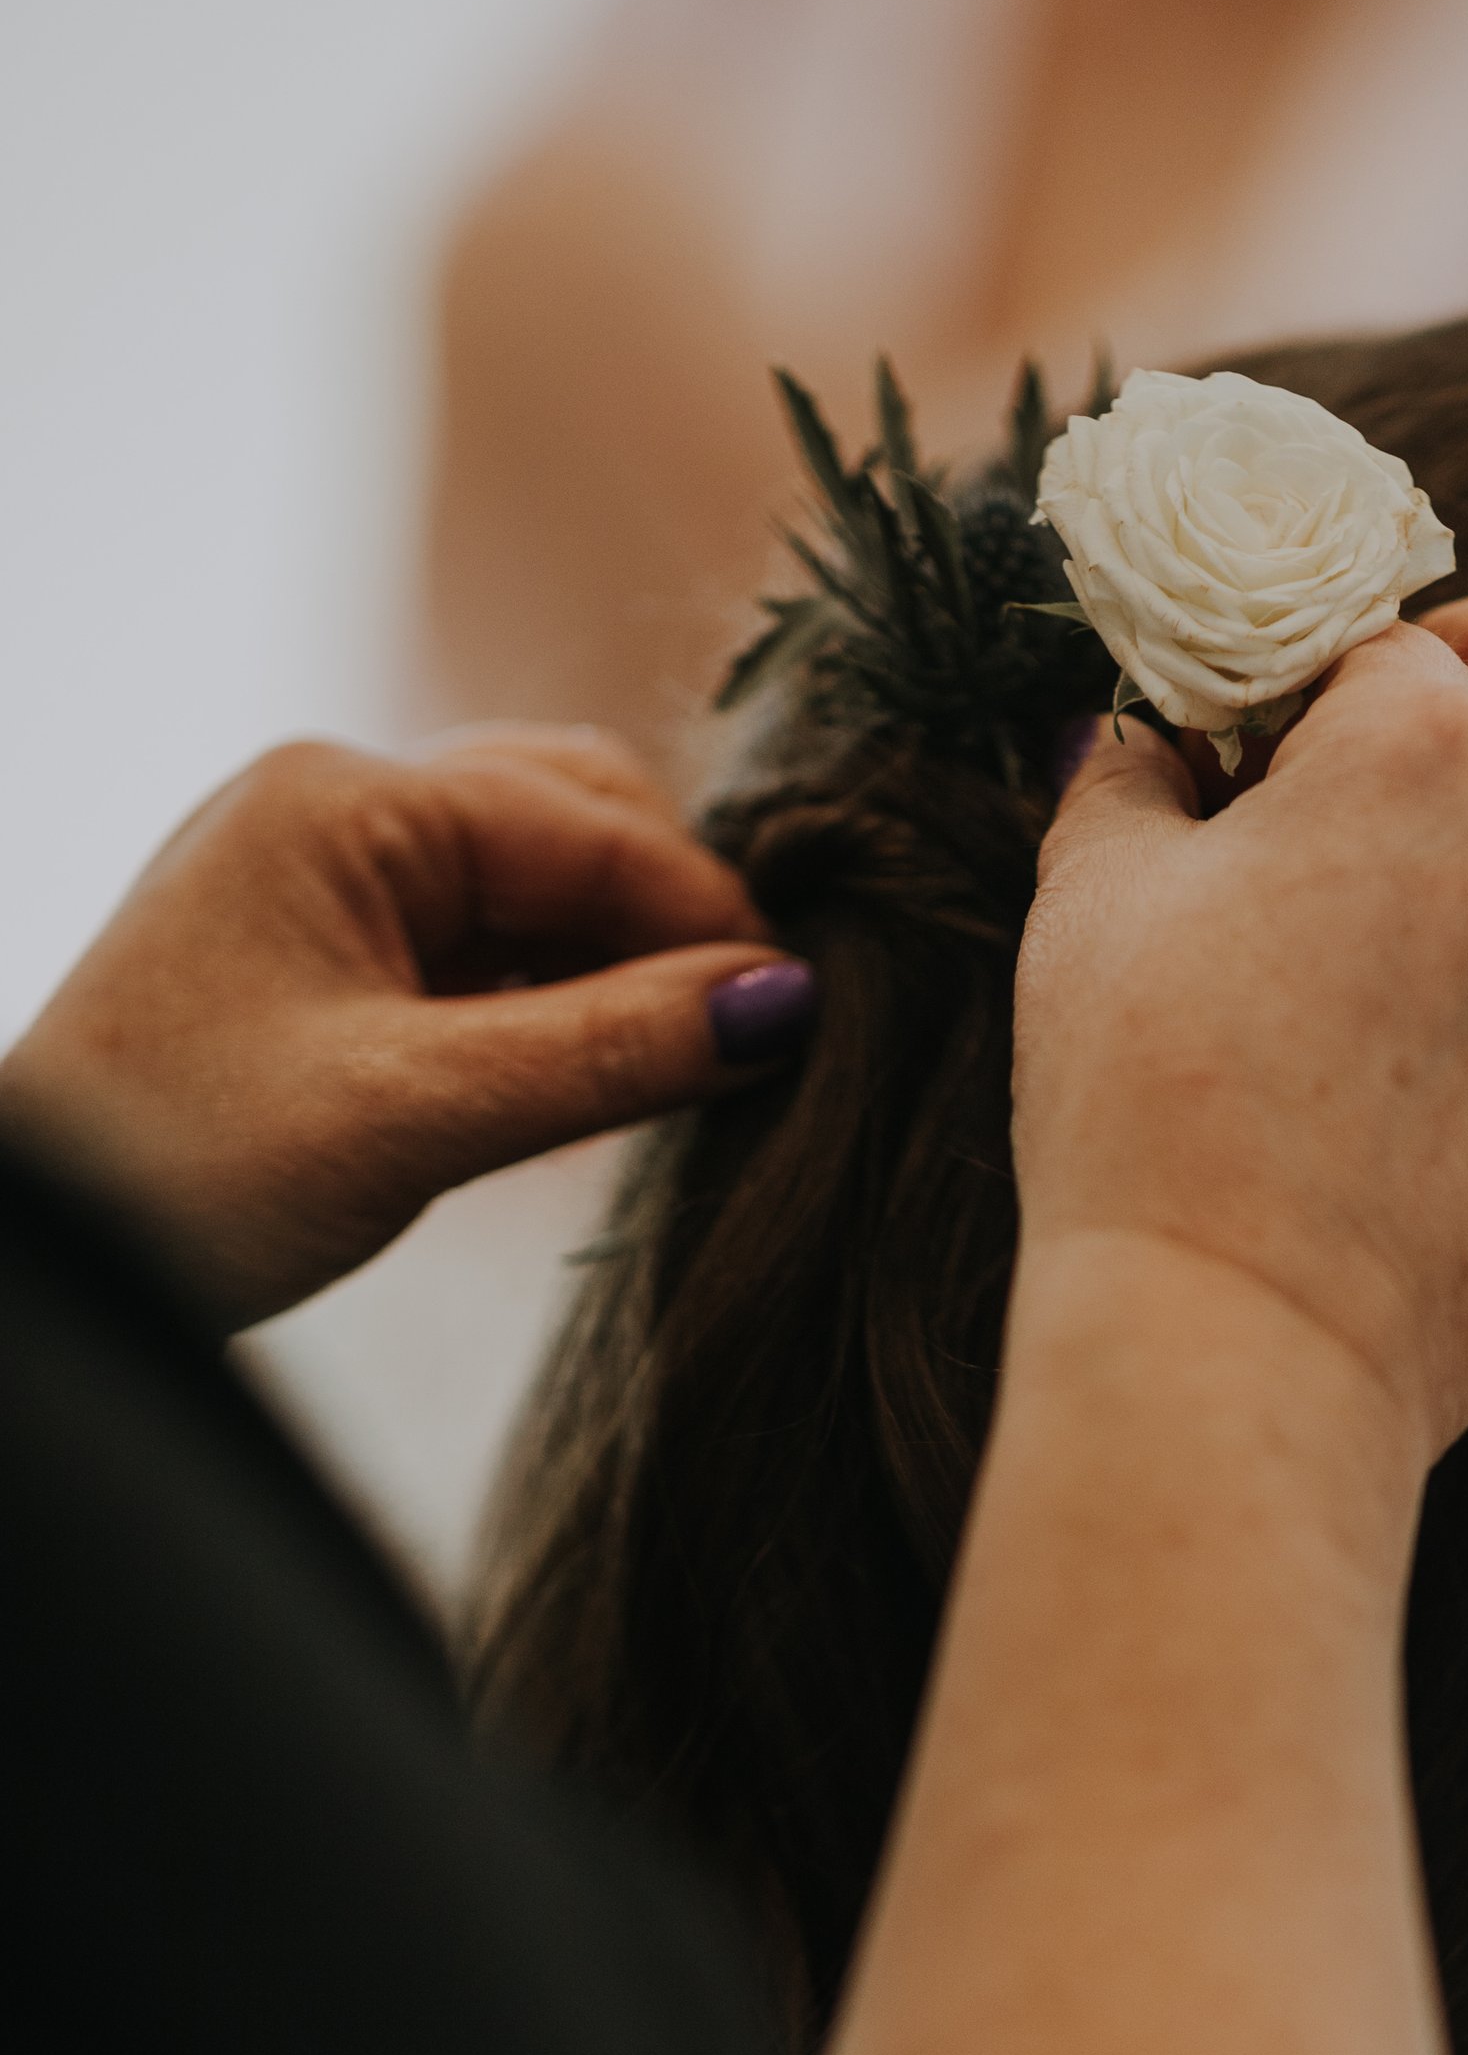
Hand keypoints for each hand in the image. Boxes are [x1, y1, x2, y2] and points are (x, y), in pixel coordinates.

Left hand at [0, 727, 797, 1324]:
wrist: (34, 1253)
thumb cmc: (183, 1170)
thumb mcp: (417, 1116)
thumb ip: (610, 1051)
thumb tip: (785, 1004)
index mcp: (344, 802)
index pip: (591, 823)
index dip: (710, 917)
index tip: (803, 1018)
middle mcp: (335, 809)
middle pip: (574, 818)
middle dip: (668, 921)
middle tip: (744, 1042)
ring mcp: (323, 879)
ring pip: (535, 886)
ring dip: (615, 965)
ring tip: (669, 1070)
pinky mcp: (322, 958)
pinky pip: (483, 948)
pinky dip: (553, 1002)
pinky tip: (583, 1077)